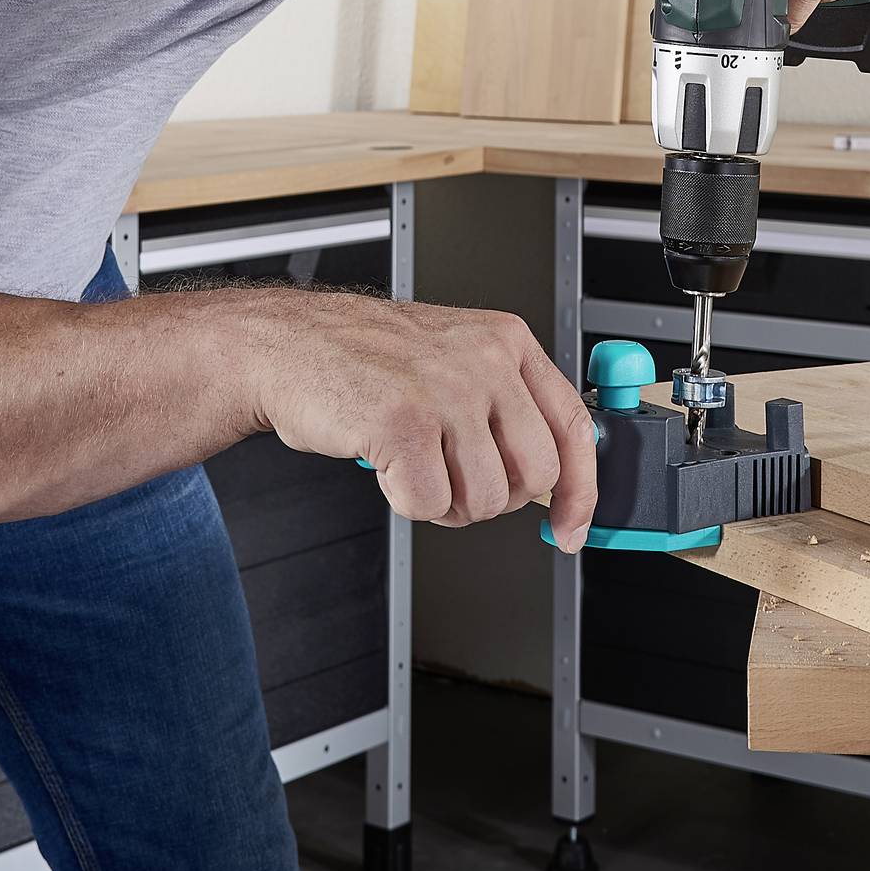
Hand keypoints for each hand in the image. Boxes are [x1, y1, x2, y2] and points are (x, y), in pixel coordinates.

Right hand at [249, 296, 597, 550]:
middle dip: (495, 498)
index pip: (573, 427)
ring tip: (415, 465)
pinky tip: (389, 467)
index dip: (580, 490)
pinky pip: (430, 505)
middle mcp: (485, 361)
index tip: (570, 528)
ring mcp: (446, 390)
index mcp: (507, 342)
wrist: (289, 344)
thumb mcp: (455, 359)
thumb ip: (508, 407)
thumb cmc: (367, 360)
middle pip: (534, 475)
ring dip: (446, 502)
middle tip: (456, 481)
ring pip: (484, 498)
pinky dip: (407, 502)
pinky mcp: (404, 423)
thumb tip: (556, 479)